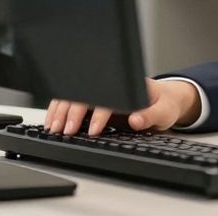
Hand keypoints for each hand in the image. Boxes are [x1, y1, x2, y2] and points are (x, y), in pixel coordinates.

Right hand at [43, 77, 201, 135]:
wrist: (165, 98)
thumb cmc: (165, 103)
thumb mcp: (165, 111)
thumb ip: (151, 116)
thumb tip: (135, 120)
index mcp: (128, 86)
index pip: (108, 98)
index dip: (98, 114)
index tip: (92, 131)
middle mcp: (111, 86)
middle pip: (85, 95)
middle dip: (72, 113)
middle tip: (66, 131)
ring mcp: (101, 91)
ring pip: (74, 96)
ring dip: (61, 110)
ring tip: (53, 128)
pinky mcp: (95, 100)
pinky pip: (73, 101)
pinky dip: (60, 110)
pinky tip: (52, 120)